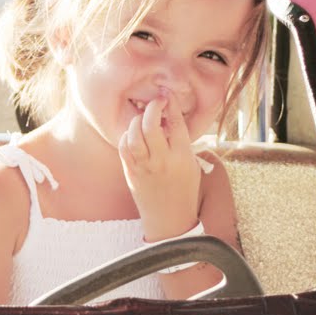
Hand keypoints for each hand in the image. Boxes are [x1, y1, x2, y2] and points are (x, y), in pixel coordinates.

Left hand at [117, 91, 200, 240]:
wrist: (170, 219)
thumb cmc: (184, 189)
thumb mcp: (192, 165)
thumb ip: (182, 143)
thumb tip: (169, 118)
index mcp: (182, 157)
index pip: (176, 123)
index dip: (170, 104)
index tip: (167, 95)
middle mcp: (163, 161)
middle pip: (152, 126)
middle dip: (152, 108)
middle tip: (154, 104)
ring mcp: (145, 168)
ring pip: (135, 135)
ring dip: (137, 121)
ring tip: (142, 119)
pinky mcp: (132, 173)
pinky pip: (124, 148)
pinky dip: (126, 136)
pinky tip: (132, 134)